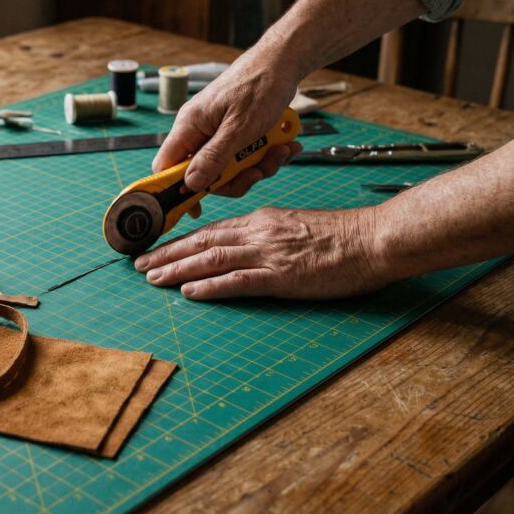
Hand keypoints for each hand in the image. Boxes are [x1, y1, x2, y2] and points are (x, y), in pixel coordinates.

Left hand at [133, 206, 386, 299]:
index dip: (182, 240)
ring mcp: (269, 254)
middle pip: (203, 241)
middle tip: (141, 264)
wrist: (372, 239)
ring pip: (211, 259)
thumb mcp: (298, 226)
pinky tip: (188, 292)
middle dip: (168, 253)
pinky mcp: (281, 276)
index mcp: (263, 220)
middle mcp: (259, 232)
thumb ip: (270, 236)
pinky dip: (209, 287)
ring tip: (152, 278)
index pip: (213, 229)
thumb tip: (247, 248)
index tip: (160, 248)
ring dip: (177, 269)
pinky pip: (237, 281)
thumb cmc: (343, 236)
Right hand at [152, 48, 302, 196]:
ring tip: (279, 151)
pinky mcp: (236, 132)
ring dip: (257, 166)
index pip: (167, 166)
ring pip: (229, 168)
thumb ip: (214, 158)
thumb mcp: (239, 128)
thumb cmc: (259, 85)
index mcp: (190, 126)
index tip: (195, 207)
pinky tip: (284, 145)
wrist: (284, 62)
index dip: (176, 190)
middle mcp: (200, 130)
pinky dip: (265, 155)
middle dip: (236, 178)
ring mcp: (218, 132)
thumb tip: (191, 184)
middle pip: (205, 174)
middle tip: (257, 171)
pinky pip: (244, 156)